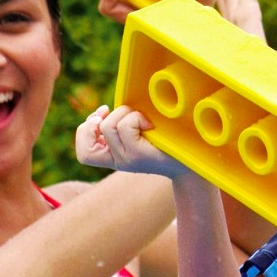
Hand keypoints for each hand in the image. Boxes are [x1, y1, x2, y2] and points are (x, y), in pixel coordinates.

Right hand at [77, 105, 192, 178]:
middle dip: (105, 115)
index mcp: (114, 158)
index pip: (83, 154)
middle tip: (123, 114)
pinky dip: (137, 118)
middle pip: (93, 131)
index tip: (101, 117)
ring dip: (126, 113)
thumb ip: (120, 127)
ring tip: (144, 120)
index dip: (85, 131)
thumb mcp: (139, 135)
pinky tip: (150, 124)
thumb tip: (102, 112)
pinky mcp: (139, 155)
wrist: (193, 164)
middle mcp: (118, 161)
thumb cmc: (168, 144)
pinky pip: (125, 127)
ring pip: (108, 126)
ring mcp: (127, 160)